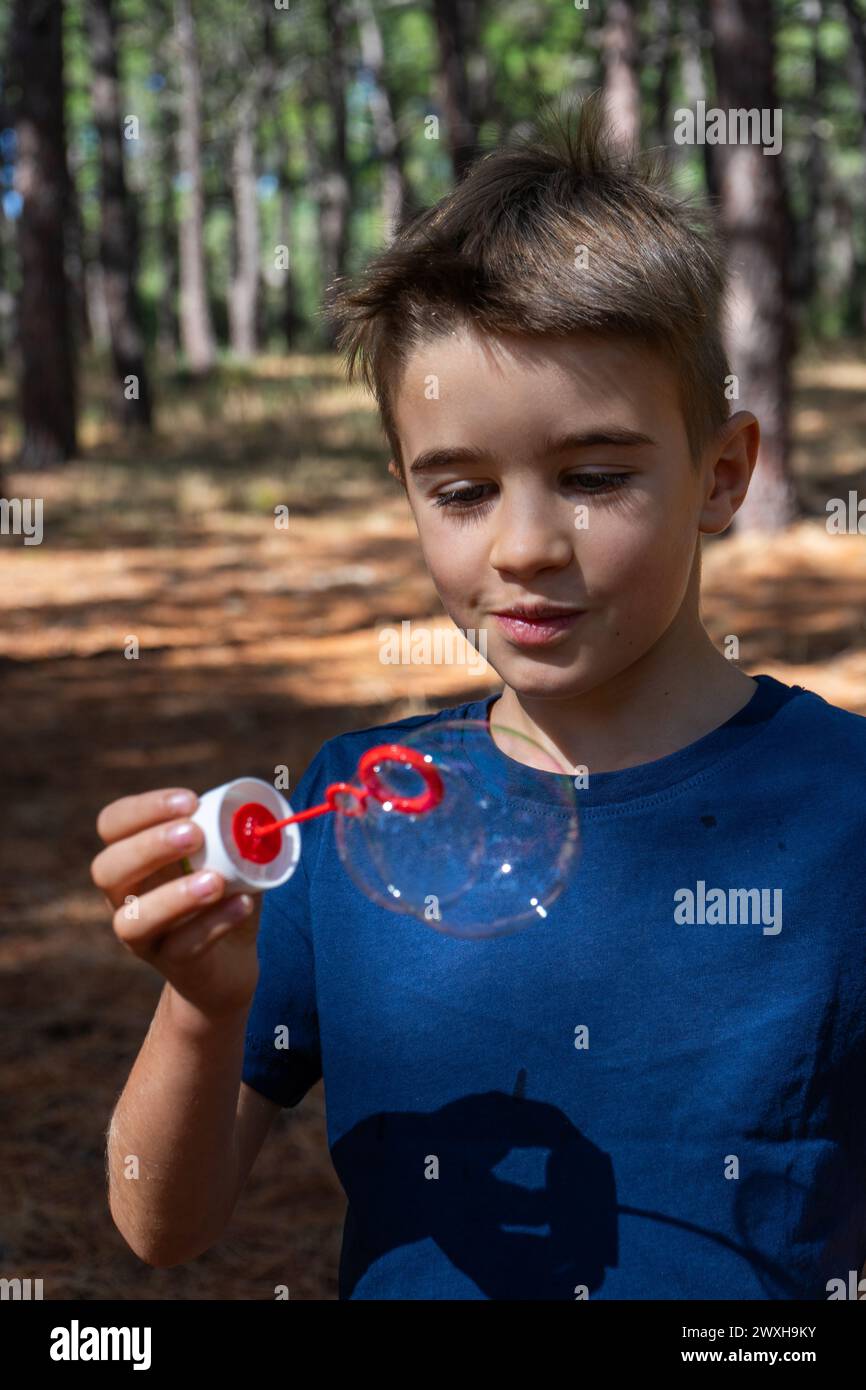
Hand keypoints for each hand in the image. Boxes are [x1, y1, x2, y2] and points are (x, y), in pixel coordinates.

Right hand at [91, 788, 261, 1021]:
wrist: (231, 962)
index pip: (112, 824)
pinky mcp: (171, 965)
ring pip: (132, 919)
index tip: (189, 801)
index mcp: (133, 859)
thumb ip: (233, 834)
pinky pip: (181, 948)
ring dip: (174, 895)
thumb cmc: (224, 896)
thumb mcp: (228, 858)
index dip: (142, 809)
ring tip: (215, 880)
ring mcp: (143, 936)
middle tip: (194, 834)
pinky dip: (213, 924)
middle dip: (149, 846)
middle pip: (107, 869)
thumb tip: (257, 810)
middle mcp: (125, 896)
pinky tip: (242, 905)